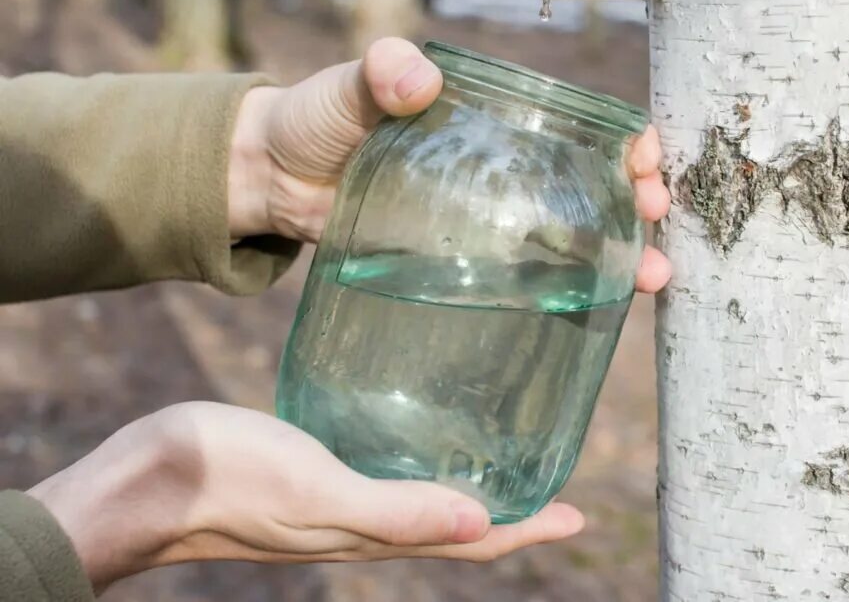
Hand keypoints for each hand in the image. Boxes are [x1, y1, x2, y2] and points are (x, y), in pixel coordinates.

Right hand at [29, 402, 584, 590]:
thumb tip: (483, 524)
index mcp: (374, 535)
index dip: (528, 531)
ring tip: (500, 460)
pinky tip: (415, 433)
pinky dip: (418, 464)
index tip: (577, 516)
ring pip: (423, 502)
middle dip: (509, 512)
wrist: (145, 481)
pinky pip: (383, 475)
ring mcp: (339, 501)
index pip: (472, 542)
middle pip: (456, 526)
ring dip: (468, 489)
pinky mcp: (314, 472)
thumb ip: (394, 511)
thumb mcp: (317, 493)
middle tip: (551, 484)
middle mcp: (365, 525)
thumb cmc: (227, 482)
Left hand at [228, 38, 671, 292]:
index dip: (623, 137)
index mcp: (492, 117)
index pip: (578, 122)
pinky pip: (531, 273)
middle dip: (638, 200)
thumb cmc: (316, 119)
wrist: (272, 181)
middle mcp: (503, 166)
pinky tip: (601, 309)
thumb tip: (412, 75)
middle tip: (657, 222)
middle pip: (592, 182)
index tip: (643, 157)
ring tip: (652, 279)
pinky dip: (572, 289)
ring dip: (622, 254)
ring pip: (574, 233)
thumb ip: (378, 73)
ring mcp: (489, 217)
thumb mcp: (349, 87)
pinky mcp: (465, 260)